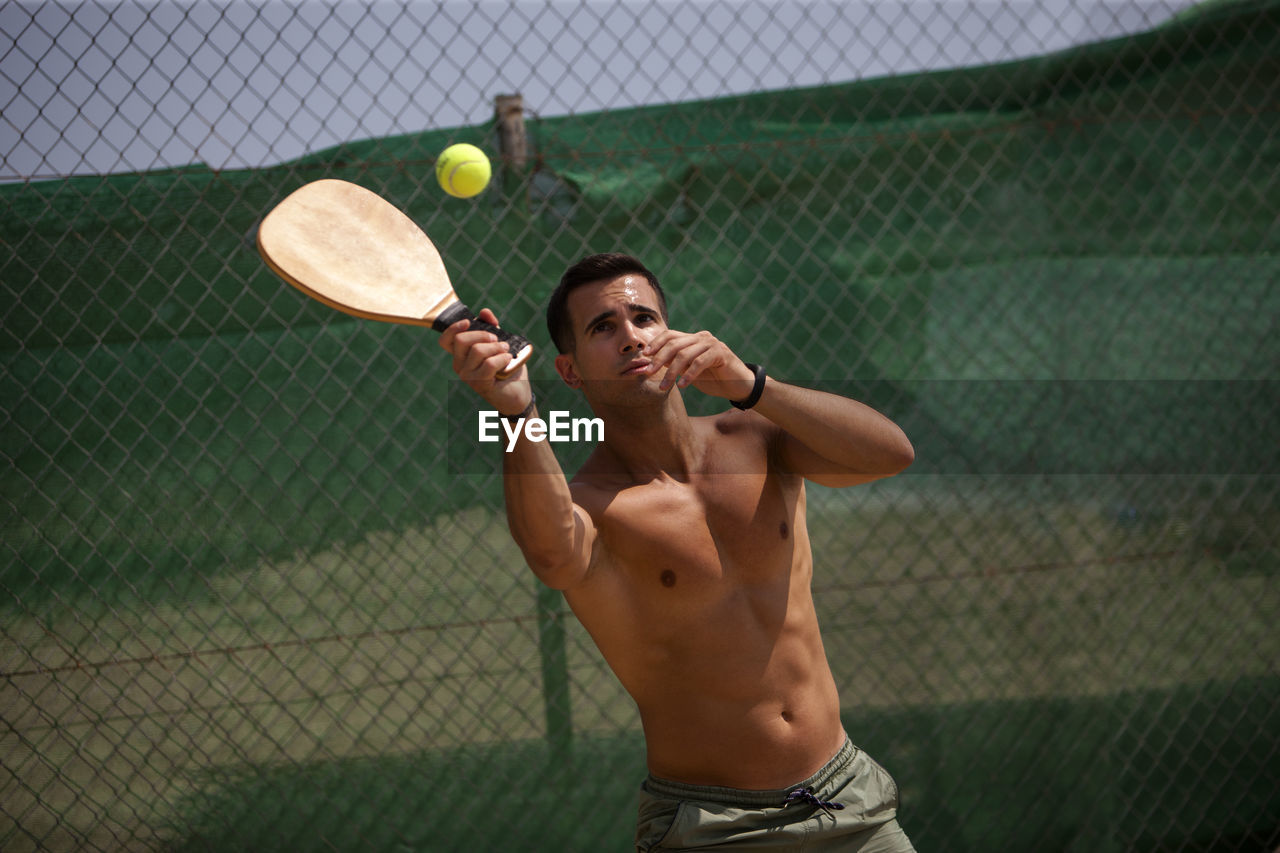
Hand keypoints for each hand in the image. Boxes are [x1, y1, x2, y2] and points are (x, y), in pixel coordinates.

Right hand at [438, 307, 530, 412]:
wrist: (519, 392)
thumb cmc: (507, 367)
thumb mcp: (499, 343)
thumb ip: (491, 327)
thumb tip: (484, 312)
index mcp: (461, 355)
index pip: (445, 340)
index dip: (453, 328)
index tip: (468, 322)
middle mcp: (459, 365)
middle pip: (461, 340)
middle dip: (482, 334)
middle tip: (497, 340)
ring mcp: (467, 375)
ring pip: (477, 350)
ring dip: (497, 347)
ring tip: (506, 352)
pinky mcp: (479, 383)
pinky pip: (489, 364)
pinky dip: (502, 358)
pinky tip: (509, 360)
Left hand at [641, 329, 755, 399]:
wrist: (739, 385)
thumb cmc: (713, 379)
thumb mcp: (689, 371)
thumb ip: (675, 364)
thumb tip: (652, 362)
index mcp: (693, 339)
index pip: (670, 335)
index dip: (656, 343)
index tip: (645, 356)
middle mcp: (702, 337)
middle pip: (674, 343)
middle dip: (659, 359)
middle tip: (649, 373)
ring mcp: (712, 344)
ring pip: (685, 354)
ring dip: (671, 372)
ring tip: (664, 387)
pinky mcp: (721, 353)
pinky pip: (699, 362)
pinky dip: (689, 374)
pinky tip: (682, 385)